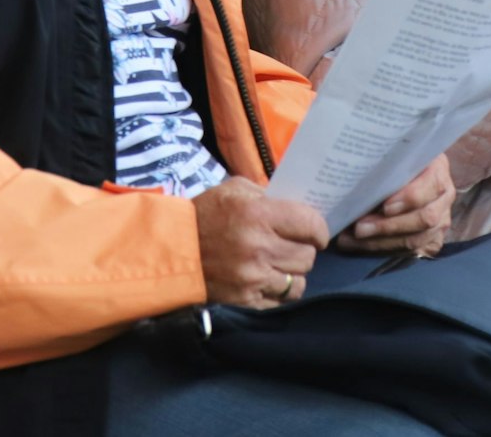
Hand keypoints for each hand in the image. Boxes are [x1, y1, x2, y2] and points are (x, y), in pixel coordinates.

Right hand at [192, 176, 328, 307]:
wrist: (171, 250)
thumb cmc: (205, 214)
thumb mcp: (234, 190)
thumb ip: (268, 196)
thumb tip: (298, 208)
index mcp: (259, 215)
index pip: (311, 224)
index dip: (319, 229)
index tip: (316, 232)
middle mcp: (259, 248)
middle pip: (308, 256)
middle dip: (304, 250)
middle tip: (293, 247)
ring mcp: (253, 279)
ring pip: (299, 283)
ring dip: (293, 274)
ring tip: (279, 266)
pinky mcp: (246, 302)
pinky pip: (280, 302)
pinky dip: (278, 293)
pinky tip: (267, 282)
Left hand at [339, 154, 453, 254]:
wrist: (409, 174)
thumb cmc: (396, 162)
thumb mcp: (396, 156)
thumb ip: (386, 166)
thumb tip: (357, 179)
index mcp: (438, 170)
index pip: (431, 186)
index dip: (410, 198)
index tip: (385, 207)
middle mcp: (444, 196)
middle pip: (424, 218)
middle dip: (389, 226)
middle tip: (359, 228)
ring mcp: (441, 220)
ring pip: (417, 240)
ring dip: (382, 242)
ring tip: (353, 240)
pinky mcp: (433, 240)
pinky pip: (412, 252)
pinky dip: (385, 251)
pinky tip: (362, 247)